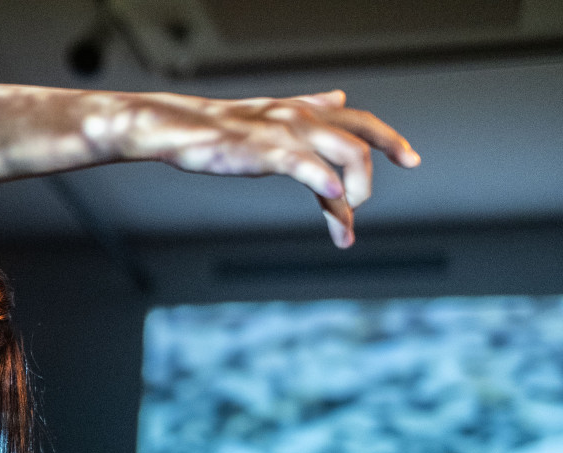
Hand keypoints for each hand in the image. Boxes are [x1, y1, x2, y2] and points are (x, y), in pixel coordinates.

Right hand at [144, 90, 419, 248]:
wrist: (182, 128)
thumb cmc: (222, 128)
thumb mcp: (273, 112)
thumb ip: (309, 106)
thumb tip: (338, 97)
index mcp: (306, 111)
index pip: (358, 120)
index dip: (388, 138)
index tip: (411, 159)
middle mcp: (304, 117)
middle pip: (362, 132)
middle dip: (390, 150)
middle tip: (407, 168)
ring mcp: (288, 134)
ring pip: (347, 153)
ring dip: (359, 188)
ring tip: (351, 214)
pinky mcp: (268, 152)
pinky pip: (308, 166)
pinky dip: (327, 183)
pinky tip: (337, 200)